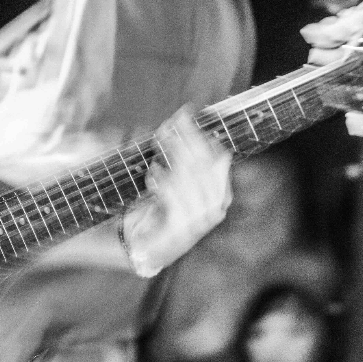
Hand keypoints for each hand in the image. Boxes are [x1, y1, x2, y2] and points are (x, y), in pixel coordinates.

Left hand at [121, 109, 231, 276]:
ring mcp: (200, 221)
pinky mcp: (180, 230)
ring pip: (189, 178)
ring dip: (172, 155)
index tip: (184, 114)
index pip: (218, 158)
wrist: (143, 247)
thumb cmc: (159, 210)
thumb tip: (184, 117)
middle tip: (168, 121)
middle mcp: (215, 209)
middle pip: (204, 165)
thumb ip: (183, 157)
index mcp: (220, 195)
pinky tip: (153, 173)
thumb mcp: (175, 181)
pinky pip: (175, 199)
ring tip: (157, 141)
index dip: (200, 135)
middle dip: (186, 140)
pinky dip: (163, 182)